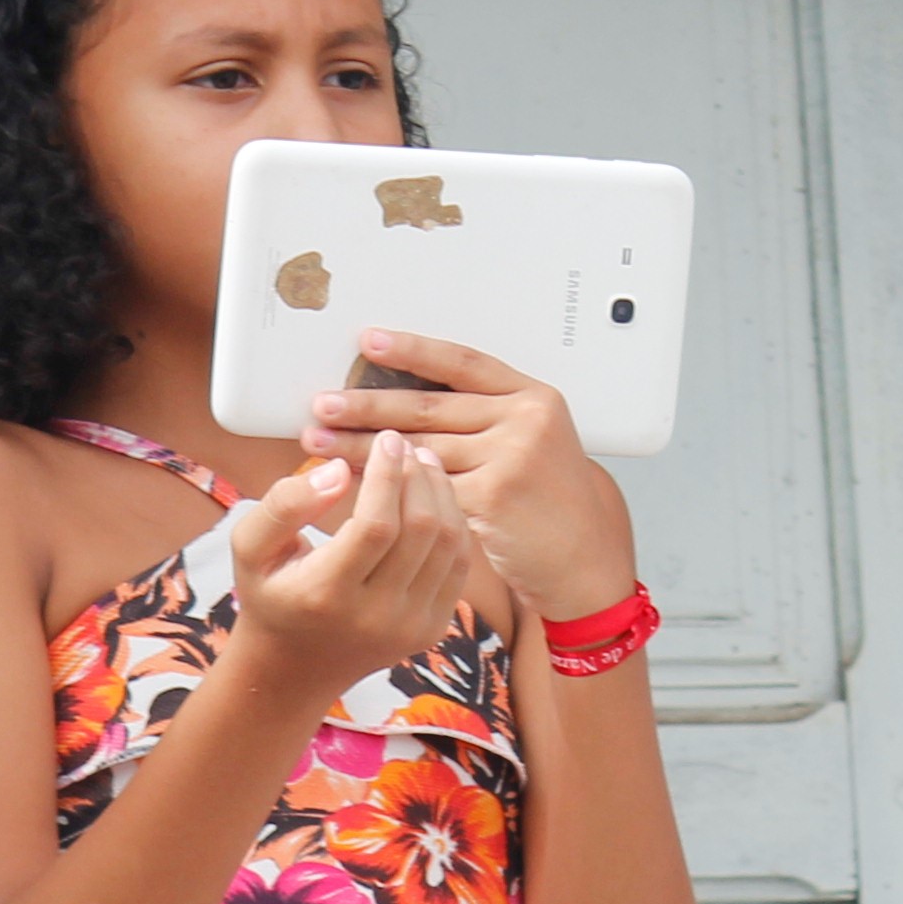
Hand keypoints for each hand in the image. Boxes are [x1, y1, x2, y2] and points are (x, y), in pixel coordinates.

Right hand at [223, 432, 472, 695]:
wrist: (295, 666)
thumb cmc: (270, 594)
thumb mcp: (249, 547)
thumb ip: (284, 504)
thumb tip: (338, 469)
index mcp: (326, 594)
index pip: (375, 525)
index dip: (387, 476)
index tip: (386, 440)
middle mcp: (375, 616)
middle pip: (420, 531)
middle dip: (419, 478)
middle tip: (408, 446)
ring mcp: (411, 626)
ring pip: (448, 545)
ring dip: (442, 495)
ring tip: (423, 463)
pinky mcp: (433, 628)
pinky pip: (458, 566)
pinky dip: (453, 523)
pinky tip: (434, 498)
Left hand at [308, 330, 639, 625]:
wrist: (583, 560)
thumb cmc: (547, 505)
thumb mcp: (532, 445)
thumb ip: (485, 420)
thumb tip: (404, 401)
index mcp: (535, 398)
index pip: (463, 363)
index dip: (413, 351)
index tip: (369, 342)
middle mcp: (526, 420)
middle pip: (430, 405)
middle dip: (368, 404)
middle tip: (322, 403)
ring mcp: (512, 457)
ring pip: (418, 447)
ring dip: (361, 445)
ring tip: (319, 439)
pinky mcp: (492, 496)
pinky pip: (423, 486)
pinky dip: (382, 484)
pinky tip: (352, 480)